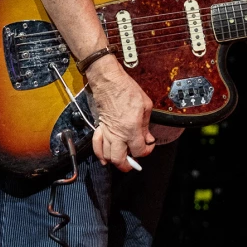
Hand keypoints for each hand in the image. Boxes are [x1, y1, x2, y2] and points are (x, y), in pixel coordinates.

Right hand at [84, 56, 154, 170]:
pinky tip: (105, 158)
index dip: (146, 150)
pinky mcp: (100, 128)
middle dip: (127, 165)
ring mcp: (107, 132)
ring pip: (108, 156)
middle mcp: (118, 134)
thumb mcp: (145, 105)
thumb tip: (148, 138)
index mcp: (132, 129)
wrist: (108, 81)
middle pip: (120, 160)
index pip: (139, 151)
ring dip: (115, 160)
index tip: (149, 145)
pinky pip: (97, 145)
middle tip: (133, 162)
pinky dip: (100, 154)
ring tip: (122, 157)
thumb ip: (146, 125)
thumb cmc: (127, 89)